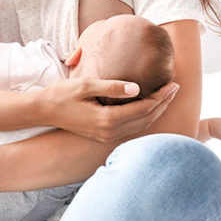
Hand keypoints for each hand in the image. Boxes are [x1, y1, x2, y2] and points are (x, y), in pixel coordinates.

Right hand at [37, 78, 178, 142]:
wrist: (43, 111)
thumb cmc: (63, 94)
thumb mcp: (86, 85)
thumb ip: (112, 86)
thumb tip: (137, 87)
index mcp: (107, 119)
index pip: (144, 108)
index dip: (161, 96)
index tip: (173, 83)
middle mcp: (109, 132)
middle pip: (146, 119)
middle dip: (164, 104)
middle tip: (176, 88)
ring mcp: (106, 136)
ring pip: (140, 127)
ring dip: (156, 112)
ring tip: (167, 96)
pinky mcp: (103, 136)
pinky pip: (131, 129)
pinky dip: (144, 118)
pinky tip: (149, 108)